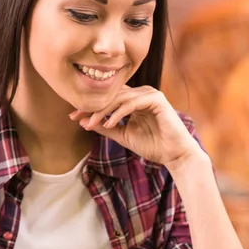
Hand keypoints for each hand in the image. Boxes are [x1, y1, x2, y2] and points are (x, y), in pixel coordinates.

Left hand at [69, 86, 201, 167]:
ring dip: (103, 111)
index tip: (74, 117)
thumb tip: (85, 122)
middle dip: (92, 107)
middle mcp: (142, 94)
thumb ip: (107, 128)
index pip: (109, 98)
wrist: (174, 154)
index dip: (91, 107)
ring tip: (90, 123)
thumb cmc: (153, 145)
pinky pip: (132, 103)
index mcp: (134, 100)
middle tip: (76, 116)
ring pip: (120, 98)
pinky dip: (118, 113)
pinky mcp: (156, 100)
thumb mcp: (124, 136)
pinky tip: (109, 124)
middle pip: (112, 96)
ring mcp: (150, 95)